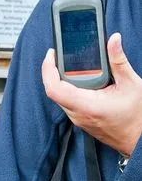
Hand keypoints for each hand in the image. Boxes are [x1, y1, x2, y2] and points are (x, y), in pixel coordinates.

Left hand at [42, 33, 141, 155]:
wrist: (140, 141)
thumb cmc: (138, 117)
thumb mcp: (131, 84)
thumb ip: (119, 60)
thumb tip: (113, 40)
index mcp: (86, 105)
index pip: (54, 88)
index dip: (48, 70)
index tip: (51, 55)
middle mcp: (77, 114)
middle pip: (53, 90)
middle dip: (52, 71)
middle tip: (58, 56)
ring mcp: (77, 118)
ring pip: (58, 97)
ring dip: (58, 80)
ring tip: (64, 64)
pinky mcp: (80, 119)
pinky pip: (66, 102)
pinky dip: (66, 88)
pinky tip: (74, 78)